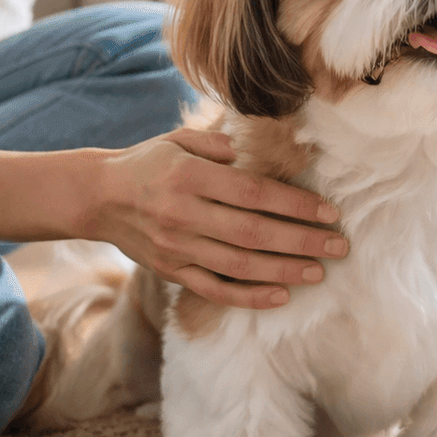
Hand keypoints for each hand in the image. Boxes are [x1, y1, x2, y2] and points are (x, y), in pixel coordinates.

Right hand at [85, 127, 346, 309]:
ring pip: (239, 265)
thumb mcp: (178, 139)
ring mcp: (177, 247)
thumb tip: (254, 152)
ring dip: (284, 270)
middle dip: (302, 241)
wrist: (96, 198)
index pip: (254, 193)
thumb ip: (217, 143)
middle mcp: (183, 214)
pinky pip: (214, 290)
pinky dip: (249, 297)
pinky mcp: (171, 271)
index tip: (330, 213)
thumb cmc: (148, 163)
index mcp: (189, 176)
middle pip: (254, 232)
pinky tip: (281, 296)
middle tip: (339, 246)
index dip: (296, 205)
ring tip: (319, 271)